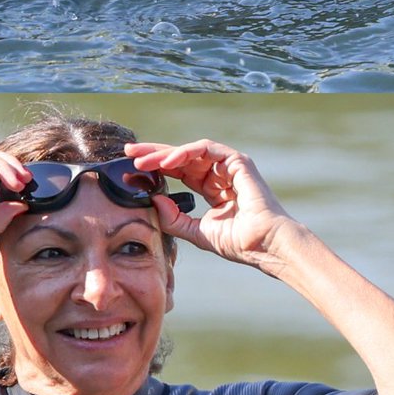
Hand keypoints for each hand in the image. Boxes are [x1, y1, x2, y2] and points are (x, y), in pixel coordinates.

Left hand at [126, 139, 294, 270]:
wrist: (264, 245)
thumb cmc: (239, 242)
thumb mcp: (197, 231)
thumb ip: (174, 219)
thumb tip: (152, 201)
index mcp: (211, 189)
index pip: (178, 173)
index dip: (155, 170)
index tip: (132, 170)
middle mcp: (219, 174)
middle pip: (180, 159)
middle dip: (154, 155)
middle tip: (129, 153)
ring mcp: (229, 166)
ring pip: (190, 152)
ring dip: (164, 154)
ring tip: (142, 161)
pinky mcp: (237, 160)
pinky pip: (205, 149)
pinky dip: (184, 153)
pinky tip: (166, 163)